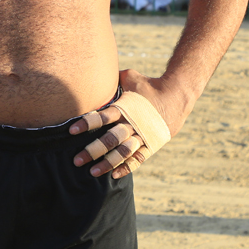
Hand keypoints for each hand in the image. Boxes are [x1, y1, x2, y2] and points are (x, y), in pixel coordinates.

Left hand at [68, 69, 184, 179]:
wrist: (177, 96)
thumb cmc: (148, 85)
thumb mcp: (130, 77)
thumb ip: (112, 79)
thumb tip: (94, 72)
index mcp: (126, 108)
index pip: (102, 117)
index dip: (86, 124)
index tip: (71, 131)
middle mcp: (133, 124)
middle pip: (110, 140)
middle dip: (93, 150)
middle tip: (77, 160)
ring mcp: (143, 136)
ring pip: (123, 153)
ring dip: (107, 163)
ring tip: (92, 172)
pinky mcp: (152, 144)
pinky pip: (138, 159)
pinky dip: (127, 168)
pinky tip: (114, 175)